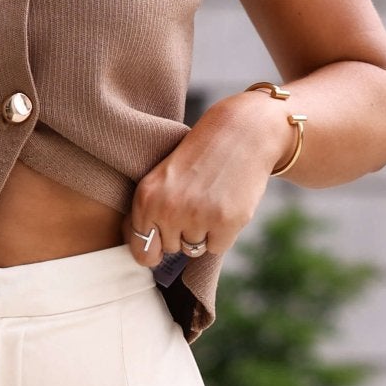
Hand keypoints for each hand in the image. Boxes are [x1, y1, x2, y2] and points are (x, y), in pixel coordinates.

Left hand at [127, 89, 297, 271]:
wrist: (243, 131)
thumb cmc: (199, 157)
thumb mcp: (162, 177)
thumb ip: (148, 213)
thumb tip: (143, 254)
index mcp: (146, 198)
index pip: (142, 253)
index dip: (155, 248)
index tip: (164, 236)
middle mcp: (168, 209)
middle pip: (171, 249)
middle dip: (182, 231)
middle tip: (196, 199)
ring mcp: (197, 216)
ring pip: (194, 249)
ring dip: (203, 232)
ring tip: (211, 199)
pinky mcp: (225, 222)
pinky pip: (217, 248)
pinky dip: (223, 233)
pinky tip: (226, 205)